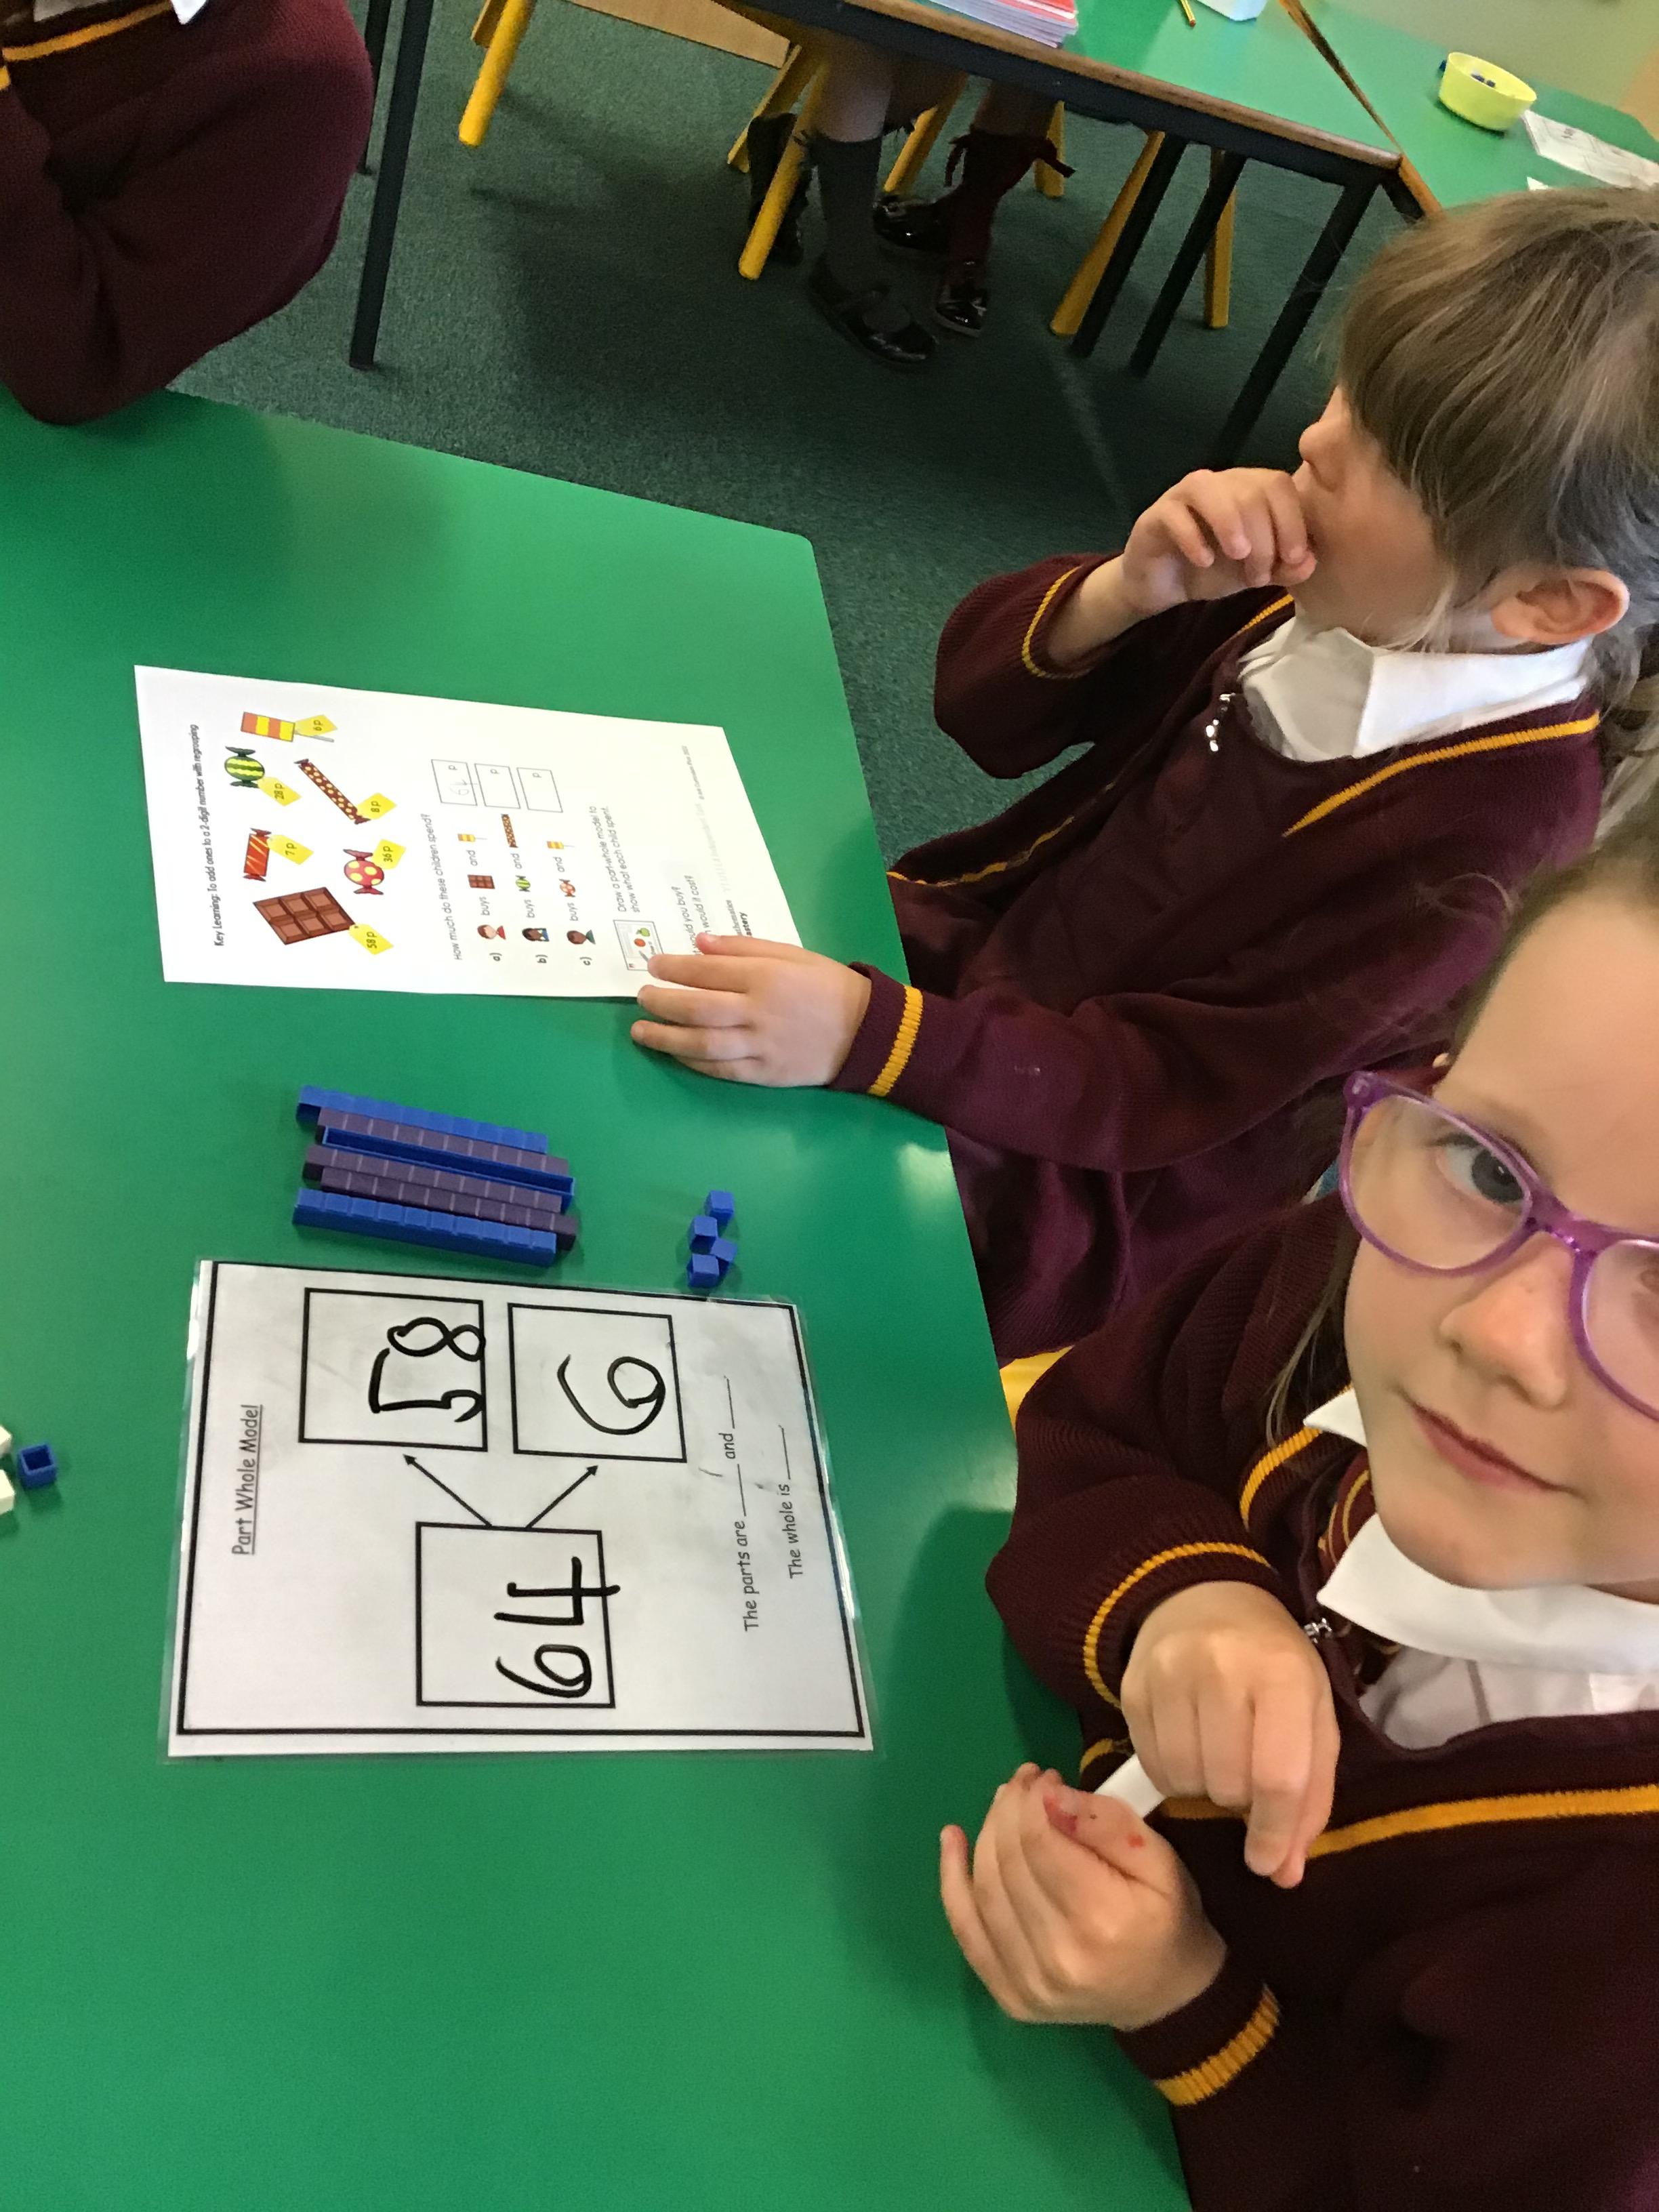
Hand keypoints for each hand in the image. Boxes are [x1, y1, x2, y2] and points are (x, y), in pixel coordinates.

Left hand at [631, 935, 871, 1086]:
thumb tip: (699, 943)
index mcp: (766, 977)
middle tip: (642, 997)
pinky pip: (720, 1069)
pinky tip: (675, 1053)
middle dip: (662, 1003)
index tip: (653, 966)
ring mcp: (760, 1047)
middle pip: (697, 1009)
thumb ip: (744, 948)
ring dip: (665, 1038)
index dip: (674, 969)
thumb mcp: (792, 954)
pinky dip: (692, 1061)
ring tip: (641, 1032)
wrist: (864, 1033)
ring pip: (702, 1044)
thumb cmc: (827, 986)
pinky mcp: (764, 1074)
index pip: (707, 972)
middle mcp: (758, 1012)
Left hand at [940, 1765, 1224, 2031]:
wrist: (1166, 1994)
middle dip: (1009, 1808)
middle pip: (1008, 1862)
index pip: (1040, 1842)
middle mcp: (1058, 1958)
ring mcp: (1028, 1985)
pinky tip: (952, 1840)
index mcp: (1102, 1919)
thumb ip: (1107, 1823)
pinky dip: (951, 1881)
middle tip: (1025, 1781)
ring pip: (984, 1888)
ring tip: (1004, 1803)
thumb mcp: (1160, 1860)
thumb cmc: (1168, 1919)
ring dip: (986, 1834)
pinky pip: (966, 1931)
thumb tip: (1050, 1797)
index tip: (1046, 1778)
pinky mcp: (1010, 1998)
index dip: (1033, 1799)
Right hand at [1118, 469, 1315, 619]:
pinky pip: (1175, 514)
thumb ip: (1285, 568)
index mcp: (1249, 489)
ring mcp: (1186, 495)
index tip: (1294, 559)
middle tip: (1258, 576)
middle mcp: (1220, 483)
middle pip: (1250, 491)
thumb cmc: (1214, 569)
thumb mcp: (1257, 573)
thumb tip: (1309, 562)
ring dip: (1230, 524)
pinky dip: (1193, 537)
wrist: (1165, 584)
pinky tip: (1204, 561)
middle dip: (1263, 537)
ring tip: (1238, 556)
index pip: (1279, 486)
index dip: (1292, 520)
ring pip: (1211, 490)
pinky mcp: (1157, 514)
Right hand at [1122, 1582, 1339, 1887]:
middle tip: (1247, 1777)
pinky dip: (1174, 1773)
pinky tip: (1189, 1746)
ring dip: (1205, 1788)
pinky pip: (1151, 1764)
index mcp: (1283, 1673)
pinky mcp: (1132, 1685)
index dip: (1274, 1832)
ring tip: (1217, 1757)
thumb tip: (1284, 1873)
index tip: (1268, 1863)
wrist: (1204, 1598)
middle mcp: (1222, 1667)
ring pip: (1184, 1780)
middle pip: (1227, 1784)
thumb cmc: (1273, 1664)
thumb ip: (1310, 1796)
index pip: (1278, 1776)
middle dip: (1240, 1800)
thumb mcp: (1312, 1717)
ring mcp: (1169, 1672)